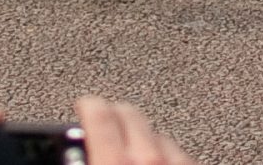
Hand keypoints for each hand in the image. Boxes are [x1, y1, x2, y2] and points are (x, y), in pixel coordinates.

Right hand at [74, 96, 198, 164]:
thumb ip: (87, 155)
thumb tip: (83, 148)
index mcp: (116, 160)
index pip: (98, 114)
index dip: (88, 105)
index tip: (84, 102)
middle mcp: (149, 156)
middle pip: (129, 114)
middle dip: (115, 113)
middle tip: (104, 118)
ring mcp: (177, 161)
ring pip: (157, 132)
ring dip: (142, 133)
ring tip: (131, 145)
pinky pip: (179, 149)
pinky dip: (165, 150)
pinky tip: (159, 158)